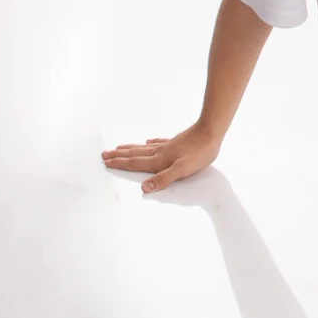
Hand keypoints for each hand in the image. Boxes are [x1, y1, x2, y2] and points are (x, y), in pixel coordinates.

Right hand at [101, 121, 221, 192]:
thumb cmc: (200, 152)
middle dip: (119, 155)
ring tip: (119, 147)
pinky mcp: (177, 140)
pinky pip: (158, 142)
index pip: (136, 163)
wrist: (212, 130)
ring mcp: (168, 145)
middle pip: (136, 154)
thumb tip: (144, 188)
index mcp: (160, 160)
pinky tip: (148, 140)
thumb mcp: (183, 169)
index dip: (120, 164)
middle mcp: (161, 151)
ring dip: (130, 148)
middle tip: (104, 154)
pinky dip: (150, 143)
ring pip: (144, 147)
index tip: (106, 162)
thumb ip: (164, 178)